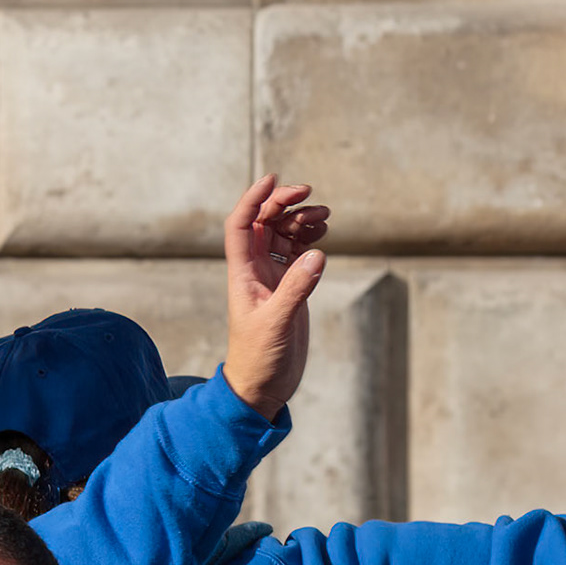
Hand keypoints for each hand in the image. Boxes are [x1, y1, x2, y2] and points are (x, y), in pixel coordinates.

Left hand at [222, 176, 329, 421]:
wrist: (262, 385)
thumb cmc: (259, 358)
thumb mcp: (277, 323)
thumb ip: (296, 289)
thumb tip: (316, 254)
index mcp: (242, 274)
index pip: (240, 225)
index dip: (253, 199)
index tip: (273, 179)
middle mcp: (254, 271)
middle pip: (263, 223)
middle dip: (283, 203)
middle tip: (309, 194)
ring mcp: (272, 278)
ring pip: (283, 235)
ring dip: (300, 220)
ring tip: (324, 216)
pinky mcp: (289, 288)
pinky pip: (297, 253)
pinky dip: (309, 239)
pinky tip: (323, 234)